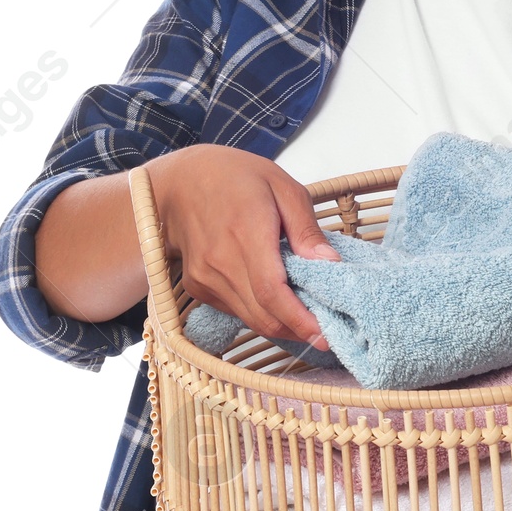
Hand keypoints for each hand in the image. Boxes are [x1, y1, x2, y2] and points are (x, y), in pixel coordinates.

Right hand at [152, 144, 338, 352]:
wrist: (181, 181)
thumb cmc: (235, 177)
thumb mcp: (282, 187)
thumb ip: (306, 229)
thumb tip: (330, 263)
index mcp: (246, 232)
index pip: (272, 291)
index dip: (300, 319)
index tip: (325, 333)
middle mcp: (220, 261)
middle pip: (263, 314)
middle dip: (297, 330)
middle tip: (325, 332)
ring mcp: (205, 277)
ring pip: (250, 318)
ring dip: (280, 324)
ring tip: (305, 316)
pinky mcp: (198, 286)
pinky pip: (235, 310)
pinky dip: (259, 312)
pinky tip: (275, 300)